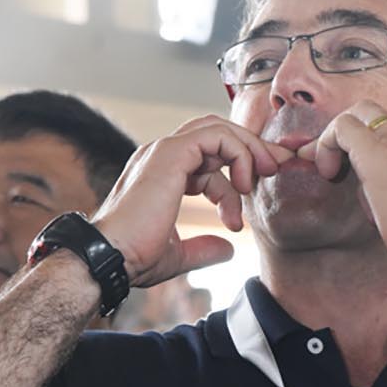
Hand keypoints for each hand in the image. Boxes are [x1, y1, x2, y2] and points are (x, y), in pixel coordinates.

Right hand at [93, 116, 288, 285]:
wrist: (110, 257)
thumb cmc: (132, 258)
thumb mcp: (177, 255)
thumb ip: (202, 249)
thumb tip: (227, 250)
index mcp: (161, 174)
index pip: (207, 158)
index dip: (233, 178)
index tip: (245, 209)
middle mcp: (160, 155)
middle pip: (215, 133)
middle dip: (250, 148)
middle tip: (275, 169)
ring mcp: (164, 150)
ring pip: (218, 129)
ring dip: (249, 149)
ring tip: (263, 178)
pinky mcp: (171, 153)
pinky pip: (217, 136)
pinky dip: (239, 154)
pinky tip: (244, 186)